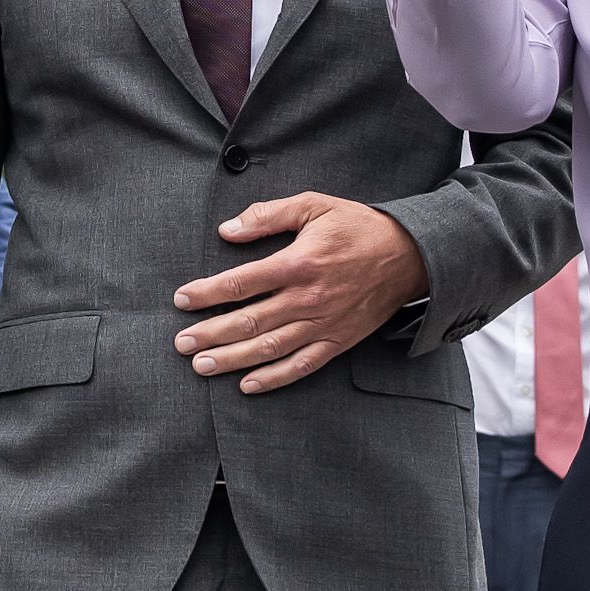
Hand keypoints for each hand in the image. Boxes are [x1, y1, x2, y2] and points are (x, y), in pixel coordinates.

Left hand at [174, 191, 426, 390]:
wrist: (409, 255)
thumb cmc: (357, 227)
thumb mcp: (314, 205)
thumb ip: (269, 215)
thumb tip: (228, 230)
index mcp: (298, 263)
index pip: (241, 283)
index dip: (207, 293)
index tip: (182, 300)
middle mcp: (307, 298)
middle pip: (248, 322)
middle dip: (210, 334)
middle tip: (181, 344)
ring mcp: (323, 324)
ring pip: (269, 348)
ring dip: (232, 360)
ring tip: (202, 366)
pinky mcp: (338, 341)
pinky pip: (302, 366)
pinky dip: (274, 378)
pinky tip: (248, 385)